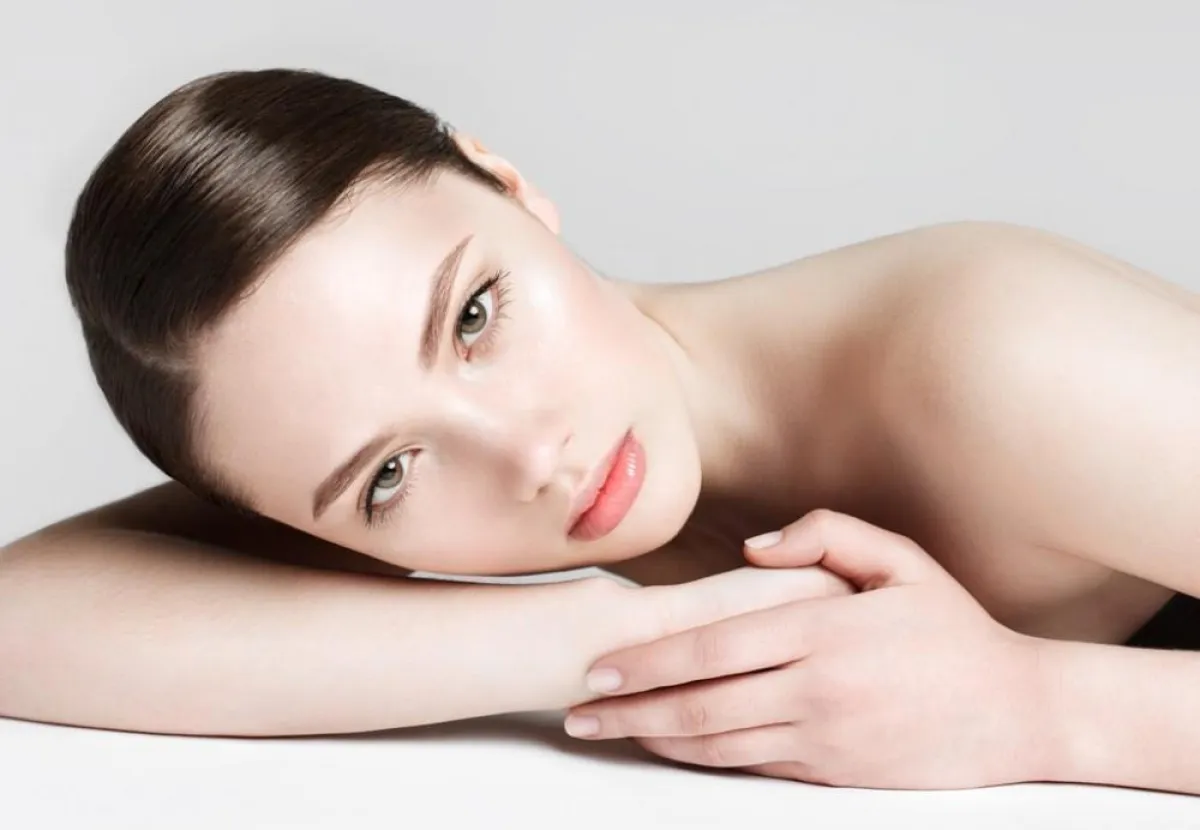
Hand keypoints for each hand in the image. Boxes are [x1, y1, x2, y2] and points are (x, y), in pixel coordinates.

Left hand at [566, 510, 1048, 789]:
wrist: (1019, 714)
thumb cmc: (954, 631)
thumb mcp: (902, 561)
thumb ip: (826, 536)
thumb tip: (753, 549)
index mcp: (823, 633)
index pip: (712, 648)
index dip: (647, 661)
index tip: (598, 666)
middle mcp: (814, 690)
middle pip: (698, 705)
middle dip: (628, 709)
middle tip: (577, 710)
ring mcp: (822, 739)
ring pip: (716, 745)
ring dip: (653, 740)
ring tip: (607, 731)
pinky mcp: (832, 774)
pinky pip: (751, 767)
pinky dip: (701, 760)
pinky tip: (671, 749)